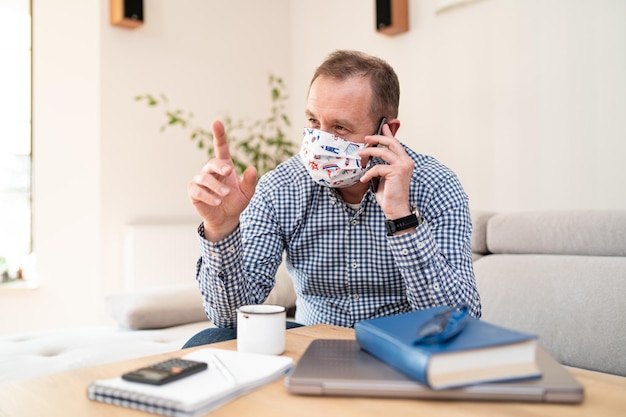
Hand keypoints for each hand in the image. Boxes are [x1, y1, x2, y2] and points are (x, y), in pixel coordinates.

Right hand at [187, 120, 256, 240]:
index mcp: (224, 166)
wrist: (226, 219)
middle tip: (229, 172)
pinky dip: (208, 195)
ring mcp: (201, 180)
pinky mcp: (194, 192)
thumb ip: (250, 182)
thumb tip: (253, 169)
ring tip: (226, 195)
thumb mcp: (247, 193)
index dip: (218, 135)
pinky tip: (218, 201)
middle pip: (212, 162)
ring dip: (216, 186)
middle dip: (219, 166)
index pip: (221, 148)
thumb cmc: (236, 202)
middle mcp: (211, 171)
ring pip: (204, 177)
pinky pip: (197, 190)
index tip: (216, 122)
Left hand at [358, 123, 414, 218]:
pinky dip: (368, 173)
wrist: (396, 209)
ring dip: (369, 152)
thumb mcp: (384, 177)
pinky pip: (378, 167)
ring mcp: (403, 166)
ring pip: (384, 152)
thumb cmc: (389, 194)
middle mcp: (406, 161)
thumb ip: (382, 165)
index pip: (396, 144)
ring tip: (359, 155)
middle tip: (366, 138)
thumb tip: (373, 156)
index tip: (383, 126)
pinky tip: (363, 179)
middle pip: (391, 143)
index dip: (389, 134)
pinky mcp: (397, 172)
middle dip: (377, 138)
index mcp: (405, 161)